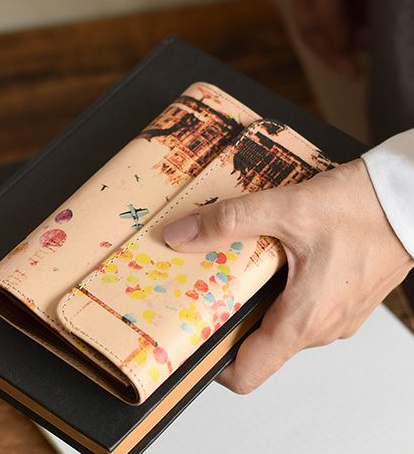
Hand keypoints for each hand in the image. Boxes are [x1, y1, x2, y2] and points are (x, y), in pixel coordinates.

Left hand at [162, 159, 411, 393]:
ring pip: (279, 322)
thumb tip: (182, 235)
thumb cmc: (364, 210)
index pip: (248, 373)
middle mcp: (321, 327)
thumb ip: (229, 222)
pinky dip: (279, 288)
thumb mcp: (286, 208)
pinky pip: (301, 306)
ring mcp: (335, 316)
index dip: (213, 364)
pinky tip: (270, 254)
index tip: (192, 338)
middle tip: (202, 287)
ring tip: (233, 264)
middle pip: (258, 344)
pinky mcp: (343, 300)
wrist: (412, 200)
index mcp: (303, 319)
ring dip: (254, 299)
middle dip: (226, 318)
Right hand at [288, 0, 371, 77]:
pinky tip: (375, 21)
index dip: (329, 55)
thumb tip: (336, 49)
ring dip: (357, 33)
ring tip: (373, 43)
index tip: (350, 72)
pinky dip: (366, 15)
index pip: (311, 32)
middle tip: (361, 66)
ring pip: (345, 14)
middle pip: (326, 26)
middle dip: (342, 47)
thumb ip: (328, 18)